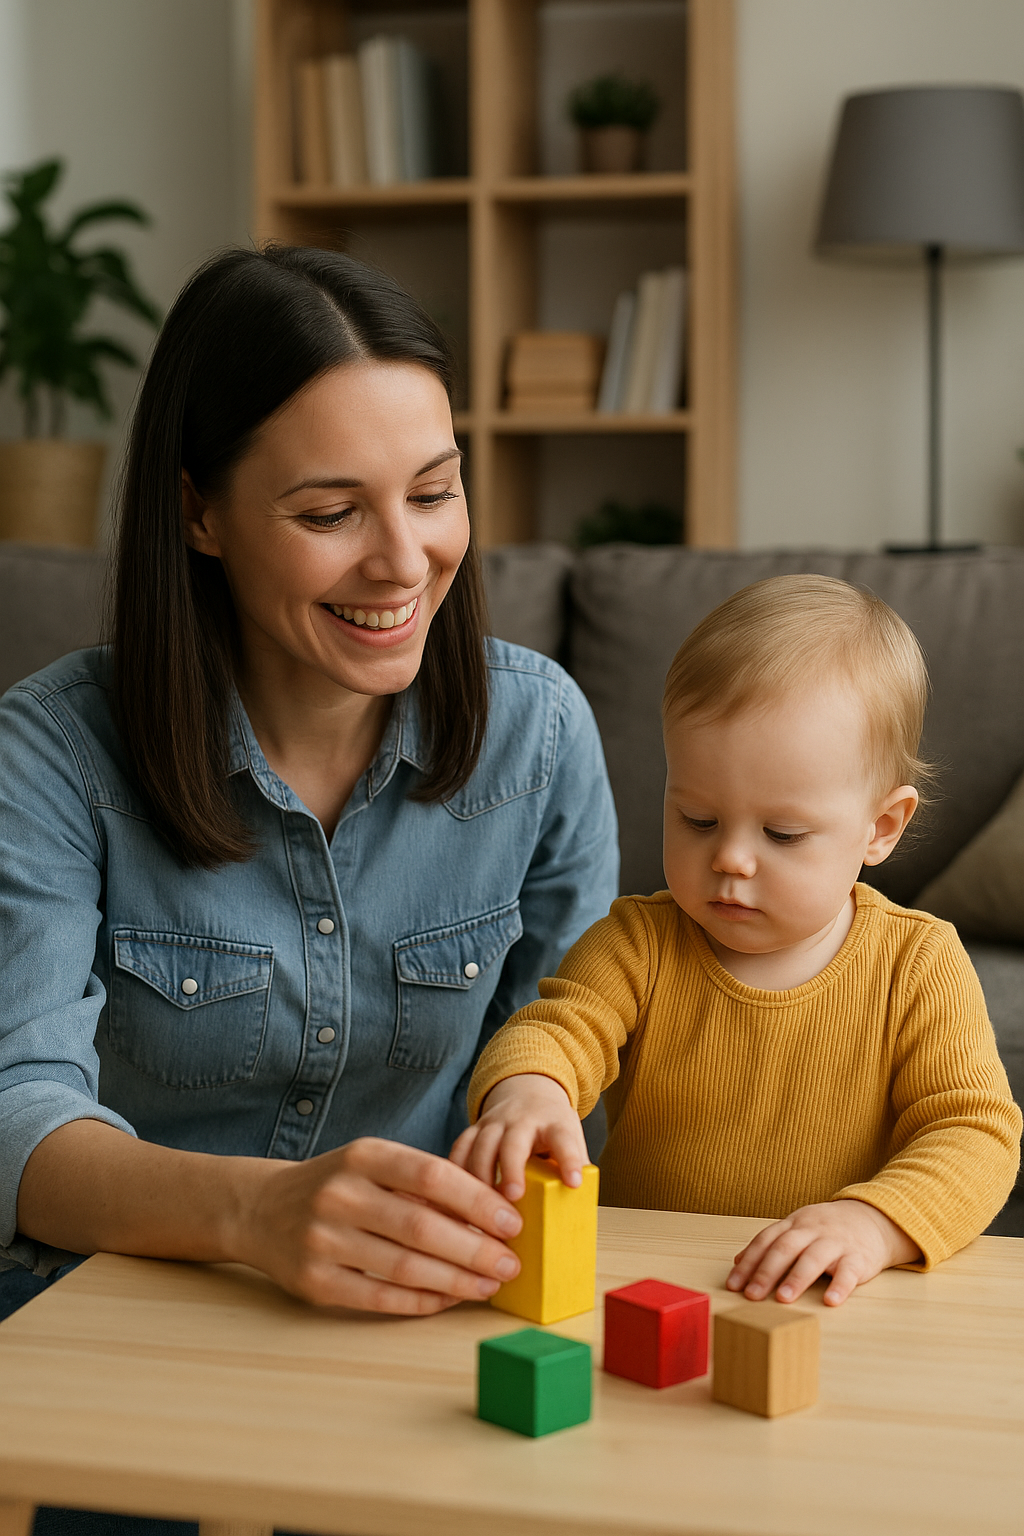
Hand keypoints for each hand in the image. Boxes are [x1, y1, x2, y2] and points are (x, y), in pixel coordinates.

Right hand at [232, 1136, 522, 1314]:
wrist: (263, 1209)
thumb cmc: (337, 1184)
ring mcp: (323, 1240)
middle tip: (511, 1263)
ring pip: (405, 1267)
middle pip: (423, 1227)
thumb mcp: (373, 1164)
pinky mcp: (314, 1282)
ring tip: (489, 1284)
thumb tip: (489, 1214)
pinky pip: (380, 1297)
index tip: (512, 1222)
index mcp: (362, 1156)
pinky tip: (450, 1298)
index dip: (478, 1201)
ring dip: (457, 1281)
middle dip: (476, 1250)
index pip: (432, 1176)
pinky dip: (422, 1301)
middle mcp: (339, 1194)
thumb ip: (421, 1182)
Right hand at [449, 1073, 587, 1200]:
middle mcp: (522, 1120)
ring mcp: (495, 1123)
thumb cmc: (552, 1127)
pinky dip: (456, 1171)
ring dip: (480, 1176)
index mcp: (553, 1124)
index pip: (564, 1140)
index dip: (569, 1159)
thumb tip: (582, 1210)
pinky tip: (454, 1197)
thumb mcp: (571, 1139)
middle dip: (512, 1169)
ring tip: (481, 1208)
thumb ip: (577, 1167)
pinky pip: (460, 1148)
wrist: (528, 1092)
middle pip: (514, 1142)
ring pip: (481, 1145)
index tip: (574, 1182)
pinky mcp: (474, 1129)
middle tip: (515, 1196)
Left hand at [726, 1199, 919, 1306]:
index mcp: (794, 1224)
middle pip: (785, 1248)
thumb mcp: (797, 1229)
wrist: (872, 1218)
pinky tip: (830, 1301)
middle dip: (766, 1272)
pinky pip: (849, 1271)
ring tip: (783, 1298)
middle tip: (752, 1295)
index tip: (733, 1284)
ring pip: (814, 1258)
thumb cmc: (827, 1229)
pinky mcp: (858, 1257)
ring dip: (797, 1278)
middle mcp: (812, 1230)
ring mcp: (836, 1242)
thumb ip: (770, 1244)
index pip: (766, 1241)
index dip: (748, 1262)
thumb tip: (738, 1262)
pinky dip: (840, 1286)